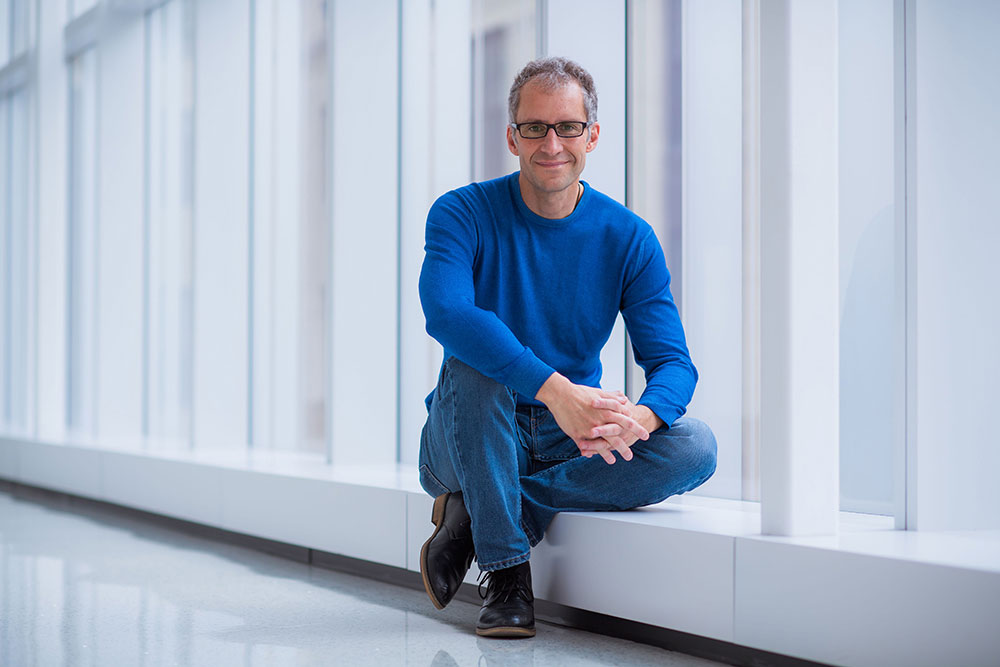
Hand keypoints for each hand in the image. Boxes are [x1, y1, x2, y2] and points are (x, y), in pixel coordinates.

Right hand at [535, 374, 649, 464]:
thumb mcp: (599, 393)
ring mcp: (590, 428)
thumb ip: (612, 397)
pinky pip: (587, 446)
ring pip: (603, 444)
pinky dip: (592, 452)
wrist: (561, 395)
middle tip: (630, 456)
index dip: (636, 428)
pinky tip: (593, 457)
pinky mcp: (578, 434)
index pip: (627, 421)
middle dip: (625, 447)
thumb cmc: (580, 393)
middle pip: (617, 436)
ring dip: (610, 454)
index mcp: (608, 411)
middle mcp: (601, 421)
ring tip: (614, 461)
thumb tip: (624, 398)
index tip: (645, 435)